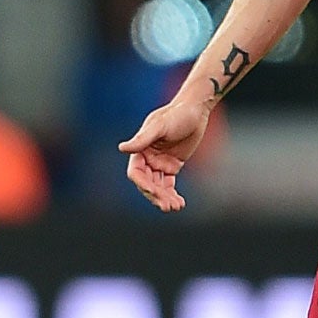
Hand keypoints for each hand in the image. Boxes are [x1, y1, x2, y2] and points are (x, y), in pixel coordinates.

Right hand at [119, 96, 210, 212]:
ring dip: (165, 198)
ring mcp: (159, 163)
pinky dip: (173, 194)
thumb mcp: (160, 125)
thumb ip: (142, 139)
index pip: (136, 172)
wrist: (195, 110)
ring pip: (158, 187)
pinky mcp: (172, 166)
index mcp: (140, 149)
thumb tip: (122, 148)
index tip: (154, 191)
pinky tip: (180, 203)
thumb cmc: (176, 114)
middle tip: (168, 206)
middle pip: (147, 183)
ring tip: (176, 207)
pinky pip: (169, 185)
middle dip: (156, 196)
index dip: (142, 183)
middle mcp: (147, 158)